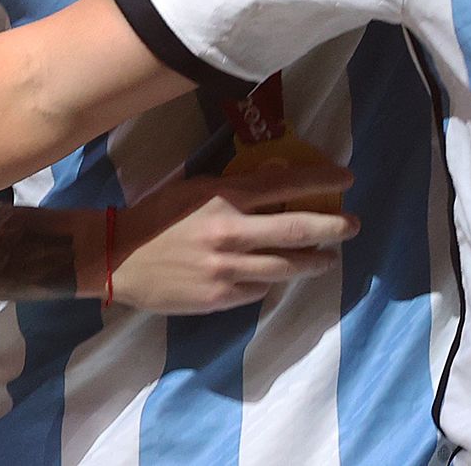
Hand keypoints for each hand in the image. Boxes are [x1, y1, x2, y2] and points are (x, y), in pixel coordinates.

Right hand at [103, 165, 354, 312]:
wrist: (117, 257)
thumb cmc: (157, 217)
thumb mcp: (194, 190)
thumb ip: (236, 187)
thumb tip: (281, 174)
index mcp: (221, 198)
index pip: (283, 185)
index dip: (320, 181)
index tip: (346, 179)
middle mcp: (230, 232)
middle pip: (298, 229)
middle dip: (333, 227)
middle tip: (353, 225)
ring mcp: (228, 268)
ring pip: (289, 266)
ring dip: (316, 261)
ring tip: (327, 258)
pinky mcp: (223, 296)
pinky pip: (262, 288)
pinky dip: (273, 280)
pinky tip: (274, 275)